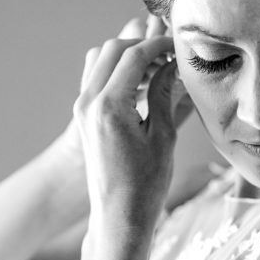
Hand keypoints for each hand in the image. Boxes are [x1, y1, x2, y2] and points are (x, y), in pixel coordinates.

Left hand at [50, 17, 191, 175]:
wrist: (118, 215)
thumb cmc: (145, 184)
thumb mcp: (163, 136)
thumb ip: (163, 94)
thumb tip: (170, 65)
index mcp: (109, 107)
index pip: (133, 55)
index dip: (159, 44)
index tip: (178, 46)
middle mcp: (88, 103)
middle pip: (112, 50)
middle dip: (142, 45)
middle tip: (168, 55)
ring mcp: (81, 108)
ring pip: (100, 59)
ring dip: (127, 56)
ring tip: (156, 69)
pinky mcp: (82, 116)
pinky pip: (95, 77)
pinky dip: (116, 70)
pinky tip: (141, 83)